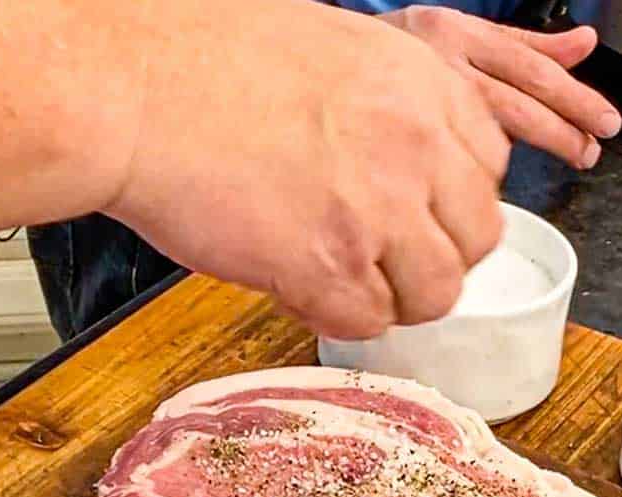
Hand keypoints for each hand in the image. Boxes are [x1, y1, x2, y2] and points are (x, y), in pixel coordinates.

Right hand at [105, 0, 509, 338]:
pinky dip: (334, 317)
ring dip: (392, 299)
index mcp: (419, 81)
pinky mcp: (326, 267)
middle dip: (434, 258)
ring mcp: (375, 211)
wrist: (132, 87)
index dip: (451, 202)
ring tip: (340, 282)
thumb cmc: (201, 60)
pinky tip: (294, 289)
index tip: (417, 215)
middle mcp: (414, 144)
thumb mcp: (327, 48)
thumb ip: (383, 105)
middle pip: (477, 238)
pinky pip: (366, 323)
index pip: (489, 167)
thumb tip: (397, 162)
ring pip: (435, 293)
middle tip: (384, 263)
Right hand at [378, 8, 620, 169]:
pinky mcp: (401, 130)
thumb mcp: (457, 38)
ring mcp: (418, 99)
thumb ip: (521, 45)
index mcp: (456, 35)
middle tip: (593, 149)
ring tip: (577, 156)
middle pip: (518, 96)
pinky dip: (487, 169)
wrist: (316, 73)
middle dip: (565, 125)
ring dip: (542, 140)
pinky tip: (508, 179)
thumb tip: (584, 44)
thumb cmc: (387, 63)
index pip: (527, 64)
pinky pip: (455, 154)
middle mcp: (440, 61)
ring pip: (493, 125)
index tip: (604, 121)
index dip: (570, 94)